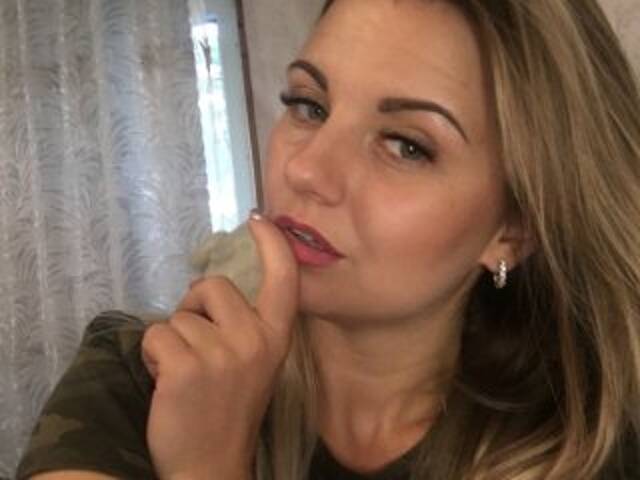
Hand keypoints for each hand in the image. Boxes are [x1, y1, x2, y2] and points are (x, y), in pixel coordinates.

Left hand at [141, 215, 298, 479]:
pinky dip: (151, 354)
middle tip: (196, 345)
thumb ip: (246, 326)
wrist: (211, 464)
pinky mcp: (186, 367)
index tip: (258, 221)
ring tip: (181, 373)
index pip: (283, 280)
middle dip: (194, 308)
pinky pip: (155, 334)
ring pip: (177, 316)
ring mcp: (222, 354)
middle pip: (210, 286)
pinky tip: (165, 380)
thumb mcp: (256, 363)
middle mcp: (255, 340)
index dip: (272, 245)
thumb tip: (213, 289)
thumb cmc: (230, 409)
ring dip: (171, 339)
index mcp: (276, 338)